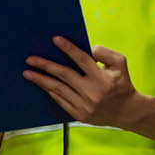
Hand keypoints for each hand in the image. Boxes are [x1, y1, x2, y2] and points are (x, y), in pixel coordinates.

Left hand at [23, 37, 154, 127]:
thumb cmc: (122, 83)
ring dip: (41, 80)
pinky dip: (50, 91)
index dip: (68, 49)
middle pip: (64, 75)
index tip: (54, 39)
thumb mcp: (120, 63)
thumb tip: (86, 49)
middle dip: (45, 66)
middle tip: (30, 59)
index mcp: (103, 79)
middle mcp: (92, 93)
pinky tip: (41, 84)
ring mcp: (85, 106)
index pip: (82, 60)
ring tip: (27, 73)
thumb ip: (104, 53)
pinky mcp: (79, 115)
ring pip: (58, 89)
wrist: (127, 112)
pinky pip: (60, 101)